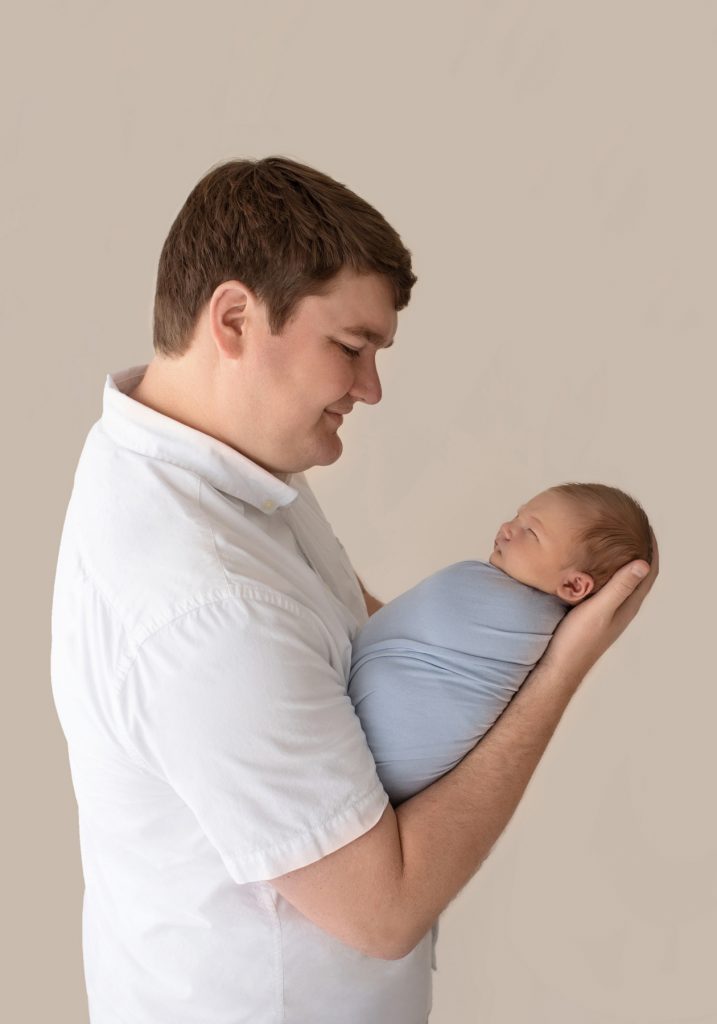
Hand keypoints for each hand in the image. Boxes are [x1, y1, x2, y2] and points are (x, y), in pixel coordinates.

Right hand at [541, 529, 658, 684]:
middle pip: (635, 571)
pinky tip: (586, 559)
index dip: (651, 547)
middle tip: (626, 524)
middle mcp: (620, 606)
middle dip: (635, 547)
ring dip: (617, 556)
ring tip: (608, 534)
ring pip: (617, 576)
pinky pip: (601, 582)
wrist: (557, 666)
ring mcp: (606, 608)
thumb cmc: (578, 642)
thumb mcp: (600, 610)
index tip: (644, 524)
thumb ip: (620, 587)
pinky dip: (600, 567)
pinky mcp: (590, 610)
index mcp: (628, 605)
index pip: (649, 571)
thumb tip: (643, 563)